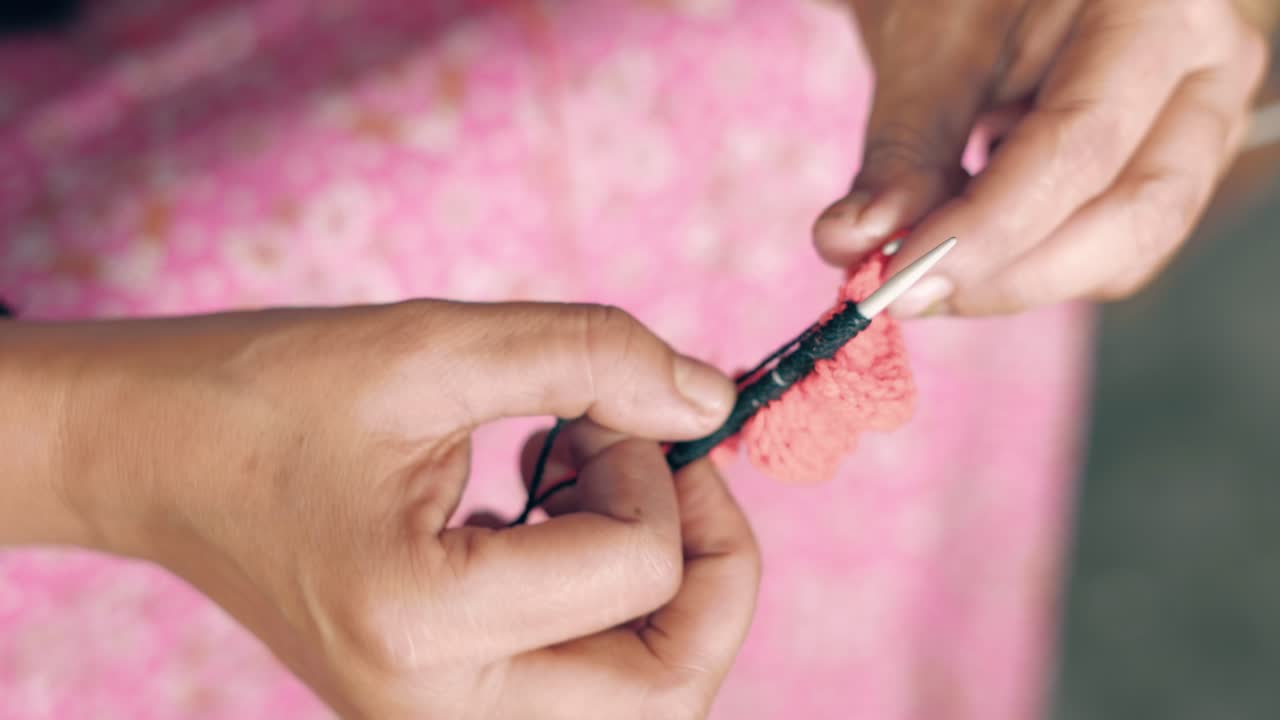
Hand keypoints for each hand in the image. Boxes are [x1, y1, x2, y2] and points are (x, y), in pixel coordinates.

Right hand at [4, 301, 757, 718]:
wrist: (150, 453)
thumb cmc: (265, 392)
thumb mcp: (435, 346)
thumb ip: (594, 360)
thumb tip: (713, 401)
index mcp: (425, 626)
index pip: (641, 570)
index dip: (657, 465)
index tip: (603, 406)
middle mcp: (436, 708)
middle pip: (670, 688)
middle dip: (711, 567)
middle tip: (671, 463)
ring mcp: (436, 716)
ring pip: (640, 694)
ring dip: (658, 577)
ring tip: (587, 471)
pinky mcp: (440, 694)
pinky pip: (583, 674)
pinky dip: (609, 590)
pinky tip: (550, 500)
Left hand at [814, 0, 1270, 315]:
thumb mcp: (925, 52)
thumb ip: (901, 157)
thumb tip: (855, 247)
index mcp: (1157, 10)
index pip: (1081, 150)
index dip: (988, 230)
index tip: (902, 275)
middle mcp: (1207, 68)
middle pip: (1130, 217)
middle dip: (1007, 274)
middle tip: (907, 290)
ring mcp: (1203, 126)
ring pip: (1125, 252)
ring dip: (1012, 278)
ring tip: (927, 252)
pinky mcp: (1171, 172)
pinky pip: (1108, 252)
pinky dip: (1025, 263)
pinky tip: (970, 230)